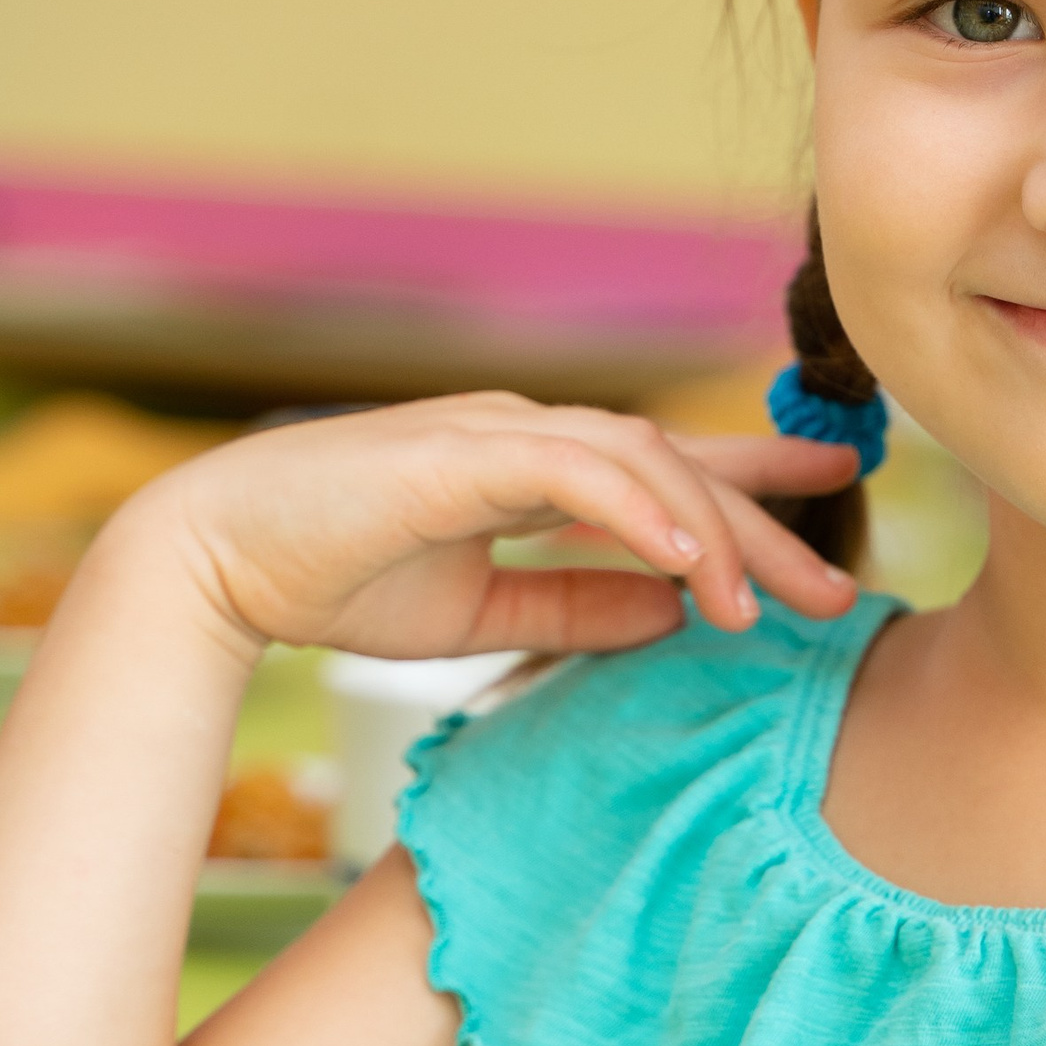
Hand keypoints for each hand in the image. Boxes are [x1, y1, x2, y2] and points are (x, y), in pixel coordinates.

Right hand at [119, 393, 864, 660]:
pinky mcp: (458, 452)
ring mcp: (492, 433)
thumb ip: (576, 607)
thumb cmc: (327, 582)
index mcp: (527, 465)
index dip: (751, 478)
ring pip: (637, 461)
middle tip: (836, 589)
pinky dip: (638, 514)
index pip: (661, 466)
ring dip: (709, 530)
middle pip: (672, 465)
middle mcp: (522, 433)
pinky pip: (574, 472)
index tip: (832, 496)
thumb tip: (674, 613)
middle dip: (763, 520)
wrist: (208, 565)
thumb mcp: (480, 612)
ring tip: (761, 607)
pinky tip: (686, 565)